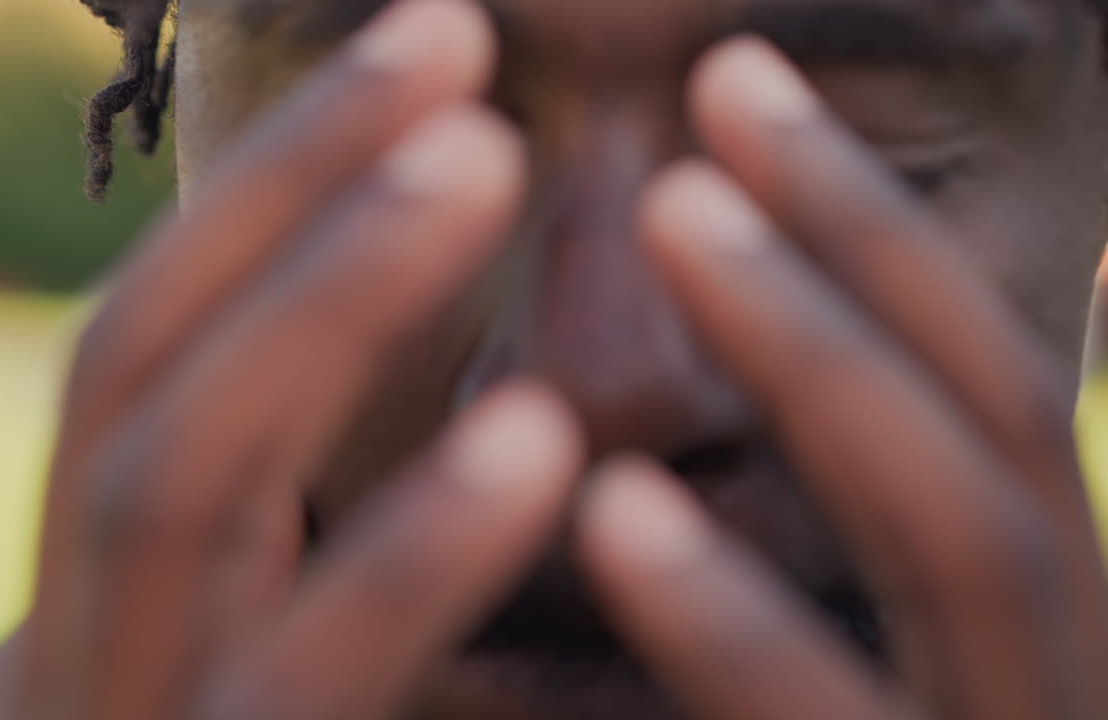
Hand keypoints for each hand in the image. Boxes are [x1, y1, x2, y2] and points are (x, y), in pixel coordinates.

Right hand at [0, 2, 580, 718]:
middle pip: (138, 364)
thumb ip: (284, 555)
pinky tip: (536, 438)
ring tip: (481, 158)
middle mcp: (68, 641)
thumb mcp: (253, 668)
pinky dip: (408, 554)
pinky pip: (300, 680)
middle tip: (448, 43)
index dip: (270, 193)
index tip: (421, 59)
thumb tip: (445, 412)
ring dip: (328, 304)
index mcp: (90, 592)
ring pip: (175, 484)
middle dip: (286, 191)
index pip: (145, 349)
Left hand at [579, 38, 1107, 719]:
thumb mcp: (859, 646)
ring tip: (674, 212)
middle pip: (998, 416)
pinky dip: (730, 616)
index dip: (876, 221)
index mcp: (1041, 605)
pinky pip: (828, 718)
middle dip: (868, 241)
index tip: (741, 81)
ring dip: (820, 359)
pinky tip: (616, 505)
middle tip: (721, 88)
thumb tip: (697, 380)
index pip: (983, 379)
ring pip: (960, 538)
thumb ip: (828, 524)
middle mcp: (1059, 660)